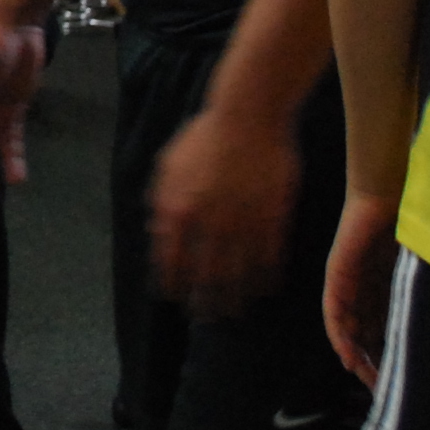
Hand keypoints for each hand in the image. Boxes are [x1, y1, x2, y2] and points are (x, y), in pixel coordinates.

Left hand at [149, 100, 302, 314]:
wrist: (248, 113)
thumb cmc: (205, 135)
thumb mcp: (169, 164)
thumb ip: (161, 201)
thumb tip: (157, 232)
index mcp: (177, 211)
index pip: (171, 263)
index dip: (173, 286)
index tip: (176, 299)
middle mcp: (208, 224)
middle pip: (204, 279)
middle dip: (204, 303)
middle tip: (207, 315)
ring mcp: (242, 225)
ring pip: (238, 277)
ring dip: (236, 299)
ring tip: (236, 310)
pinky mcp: (273, 221)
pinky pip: (269, 262)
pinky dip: (266, 279)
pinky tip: (265, 287)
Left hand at [322, 190, 401, 385]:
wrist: (390, 187)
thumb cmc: (414, 219)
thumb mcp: (425, 265)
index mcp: (386, 284)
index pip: (385, 328)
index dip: (392, 355)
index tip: (403, 382)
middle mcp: (366, 286)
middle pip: (365, 334)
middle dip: (374, 363)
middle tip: (385, 392)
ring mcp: (350, 279)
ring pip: (348, 327)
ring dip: (355, 355)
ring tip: (366, 380)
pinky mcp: (337, 271)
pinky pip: (334, 309)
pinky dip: (339, 334)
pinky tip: (346, 355)